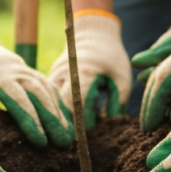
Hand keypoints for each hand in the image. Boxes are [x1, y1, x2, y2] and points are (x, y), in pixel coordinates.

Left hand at [0, 7, 73, 147]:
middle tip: (63, 144)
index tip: (41, 143)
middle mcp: (16, 70)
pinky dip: (56, 101)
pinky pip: (45, 85)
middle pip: (40, 95)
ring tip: (68, 136)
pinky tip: (62, 118)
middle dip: (53, 120)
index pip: (20, 101)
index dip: (32, 122)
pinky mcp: (25, 70)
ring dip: (58, 112)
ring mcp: (23, 68)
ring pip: (46, 89)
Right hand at [49, 10, 131, 129]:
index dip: (81, 120)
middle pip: (59, 105)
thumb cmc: (110, 56)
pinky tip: (60, 121)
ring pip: (49, 102)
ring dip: (58, 117)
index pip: (77, 103)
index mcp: (82, 73)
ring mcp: (54, 75)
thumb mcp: (121, 76)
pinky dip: (54, 109)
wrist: (93, 34)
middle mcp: (63, 74)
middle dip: (66, 122)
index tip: (88, 131)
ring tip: (65, 132)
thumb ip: (119, 100)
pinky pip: (48, 98)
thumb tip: (111, 123)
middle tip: (73, 137)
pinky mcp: (50, 78)